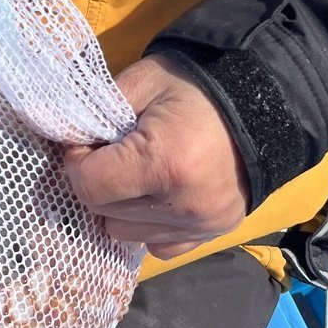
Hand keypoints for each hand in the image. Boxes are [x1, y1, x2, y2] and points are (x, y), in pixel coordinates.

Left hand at [63, 53, 250, 259]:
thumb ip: (96, 113)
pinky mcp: (213, 234)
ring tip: (139, 171)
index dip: (78, 162)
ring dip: (121, 205)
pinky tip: (159, 192)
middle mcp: (184, 205)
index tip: (89, 143)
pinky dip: (148, 223)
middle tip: (115, 152)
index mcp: (165, 163)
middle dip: (100, 182)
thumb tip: (64, 141)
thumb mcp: (142, 82)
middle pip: (104, 212)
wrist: (263, 100)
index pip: (90, 187)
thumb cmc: (196, 86)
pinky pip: (157, 245)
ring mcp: (202, 226)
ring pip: (125, 233)